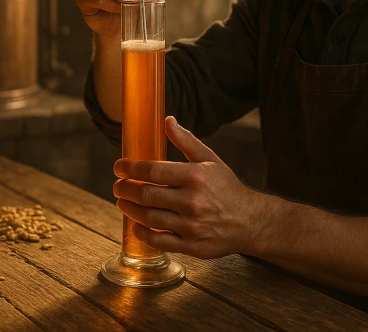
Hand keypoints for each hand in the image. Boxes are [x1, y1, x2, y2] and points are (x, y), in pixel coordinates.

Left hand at [113, 116, 259, 259]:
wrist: (250, 221)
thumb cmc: (227, 187)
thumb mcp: (210, 159)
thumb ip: (186, 141)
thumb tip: (167, 120)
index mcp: (196, 176)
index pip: (153, 171)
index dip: (130, 169)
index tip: (118, 167)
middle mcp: (193, 201)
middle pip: (146, 195)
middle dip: (125, 189)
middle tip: (117, 186)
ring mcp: (192, 226)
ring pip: (148, 218)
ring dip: (129, 210)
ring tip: (122, 202)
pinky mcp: (192, 246)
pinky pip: (158, 241)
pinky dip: (142, 233)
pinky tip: (136, 225)